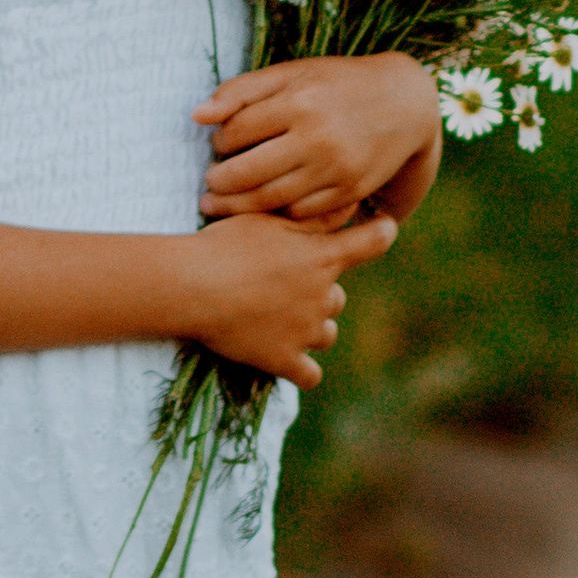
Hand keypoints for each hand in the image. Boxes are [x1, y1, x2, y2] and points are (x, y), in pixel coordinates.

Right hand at [178, 207, 397, 389]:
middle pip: (336, 297)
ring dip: (311, 327)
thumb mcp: (270, 218)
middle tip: (280, 284)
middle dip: (318, 292)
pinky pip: (309, 375)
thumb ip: (314, 215)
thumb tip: (352, 201)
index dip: (381, 233)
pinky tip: (288, 359)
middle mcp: (322, 295)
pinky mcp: (283, 359)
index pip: (373, 241)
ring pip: (325, 333)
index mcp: (322, 256)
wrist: (192, 286)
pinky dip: (303, 369)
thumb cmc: (226, 244)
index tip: (384, 229)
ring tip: (277, 318)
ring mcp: (305, 331)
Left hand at [194, 52, 440, 225]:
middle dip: (218, 183)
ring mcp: (335, 169)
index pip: (236, 132)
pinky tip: (263, 208)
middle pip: (246, 173)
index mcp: (298, 101)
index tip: (218, 145)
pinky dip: (276, 214)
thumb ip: (241, 90)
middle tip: (208, 185)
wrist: (405, 103)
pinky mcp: (349, 192)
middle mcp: (316, 137)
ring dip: (237, 206)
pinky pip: (300, 213)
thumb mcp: (292, 74)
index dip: (219, 142)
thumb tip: (196, 116)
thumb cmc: (336, 84)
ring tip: (220, 203)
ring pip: (269, 200)